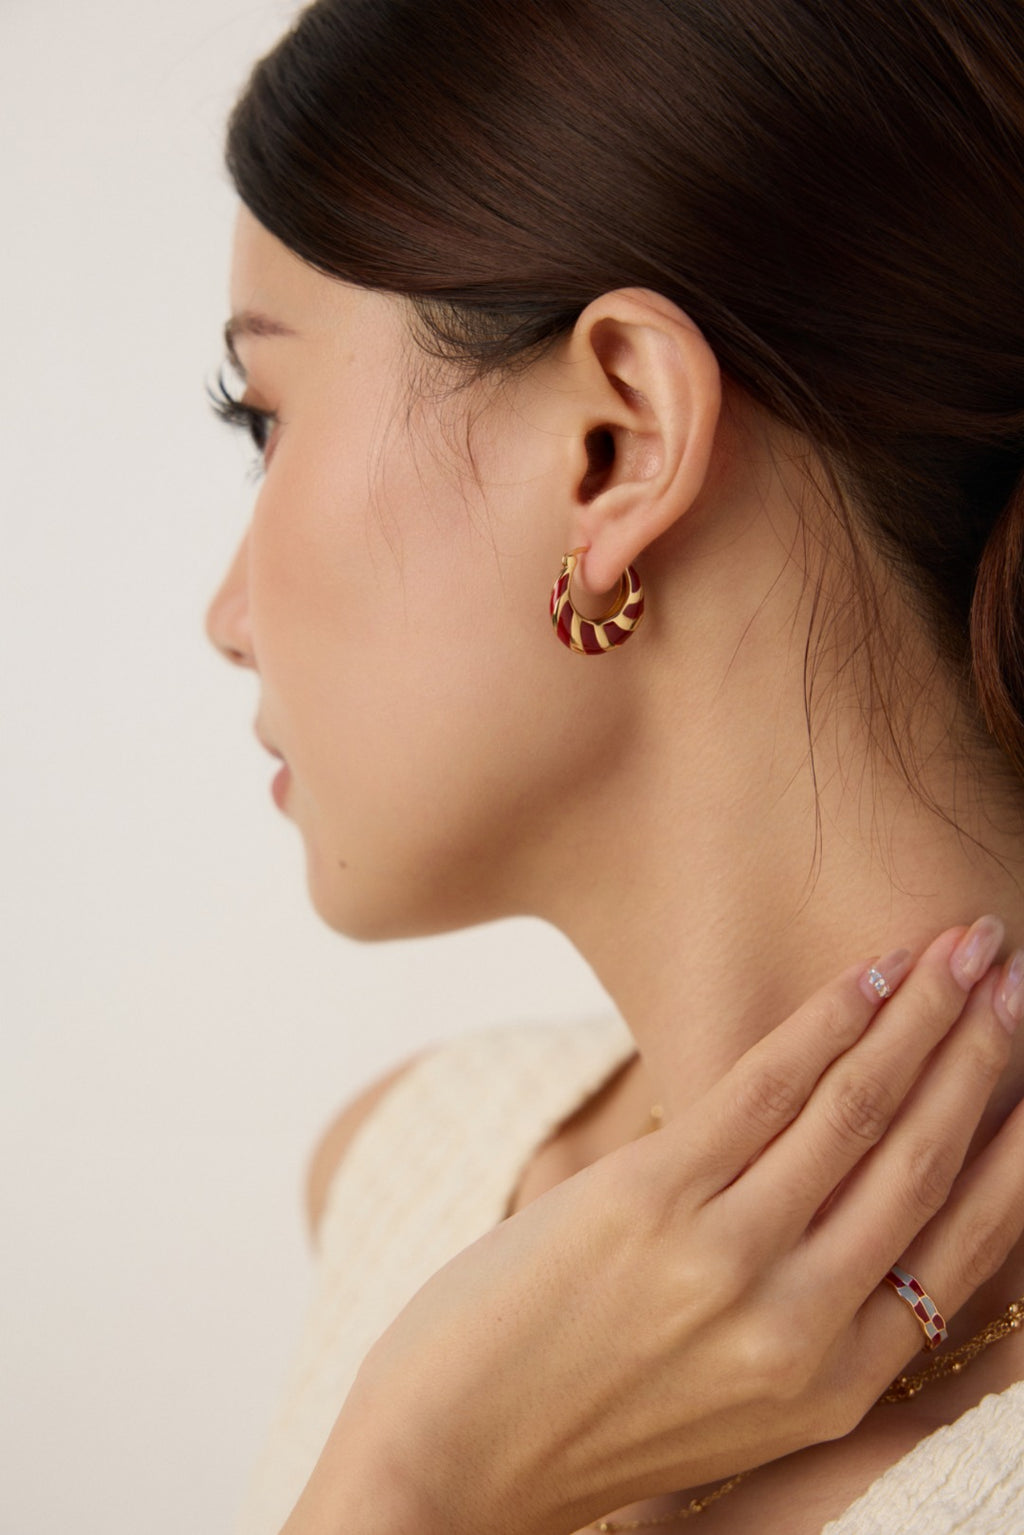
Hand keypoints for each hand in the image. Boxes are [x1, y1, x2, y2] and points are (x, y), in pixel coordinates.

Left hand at [283, 920, 1023, 1534]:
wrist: (452, 1458)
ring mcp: (730, 1261)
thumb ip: (805, 1307)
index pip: (966, 1242)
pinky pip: (766, 1090)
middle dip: (986, 1054)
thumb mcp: (737, 1393)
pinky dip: (827, 1022)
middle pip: (927, 1160)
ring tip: (966, 946)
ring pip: (860, 1112)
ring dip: (925, 1016)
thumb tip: (847, 1185)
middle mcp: (804, 1326)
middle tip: (1020, 974)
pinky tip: (868, 974)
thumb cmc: (590, 1412)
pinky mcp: (653, 1203)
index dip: (1015, 1144)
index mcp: (838, 1382)